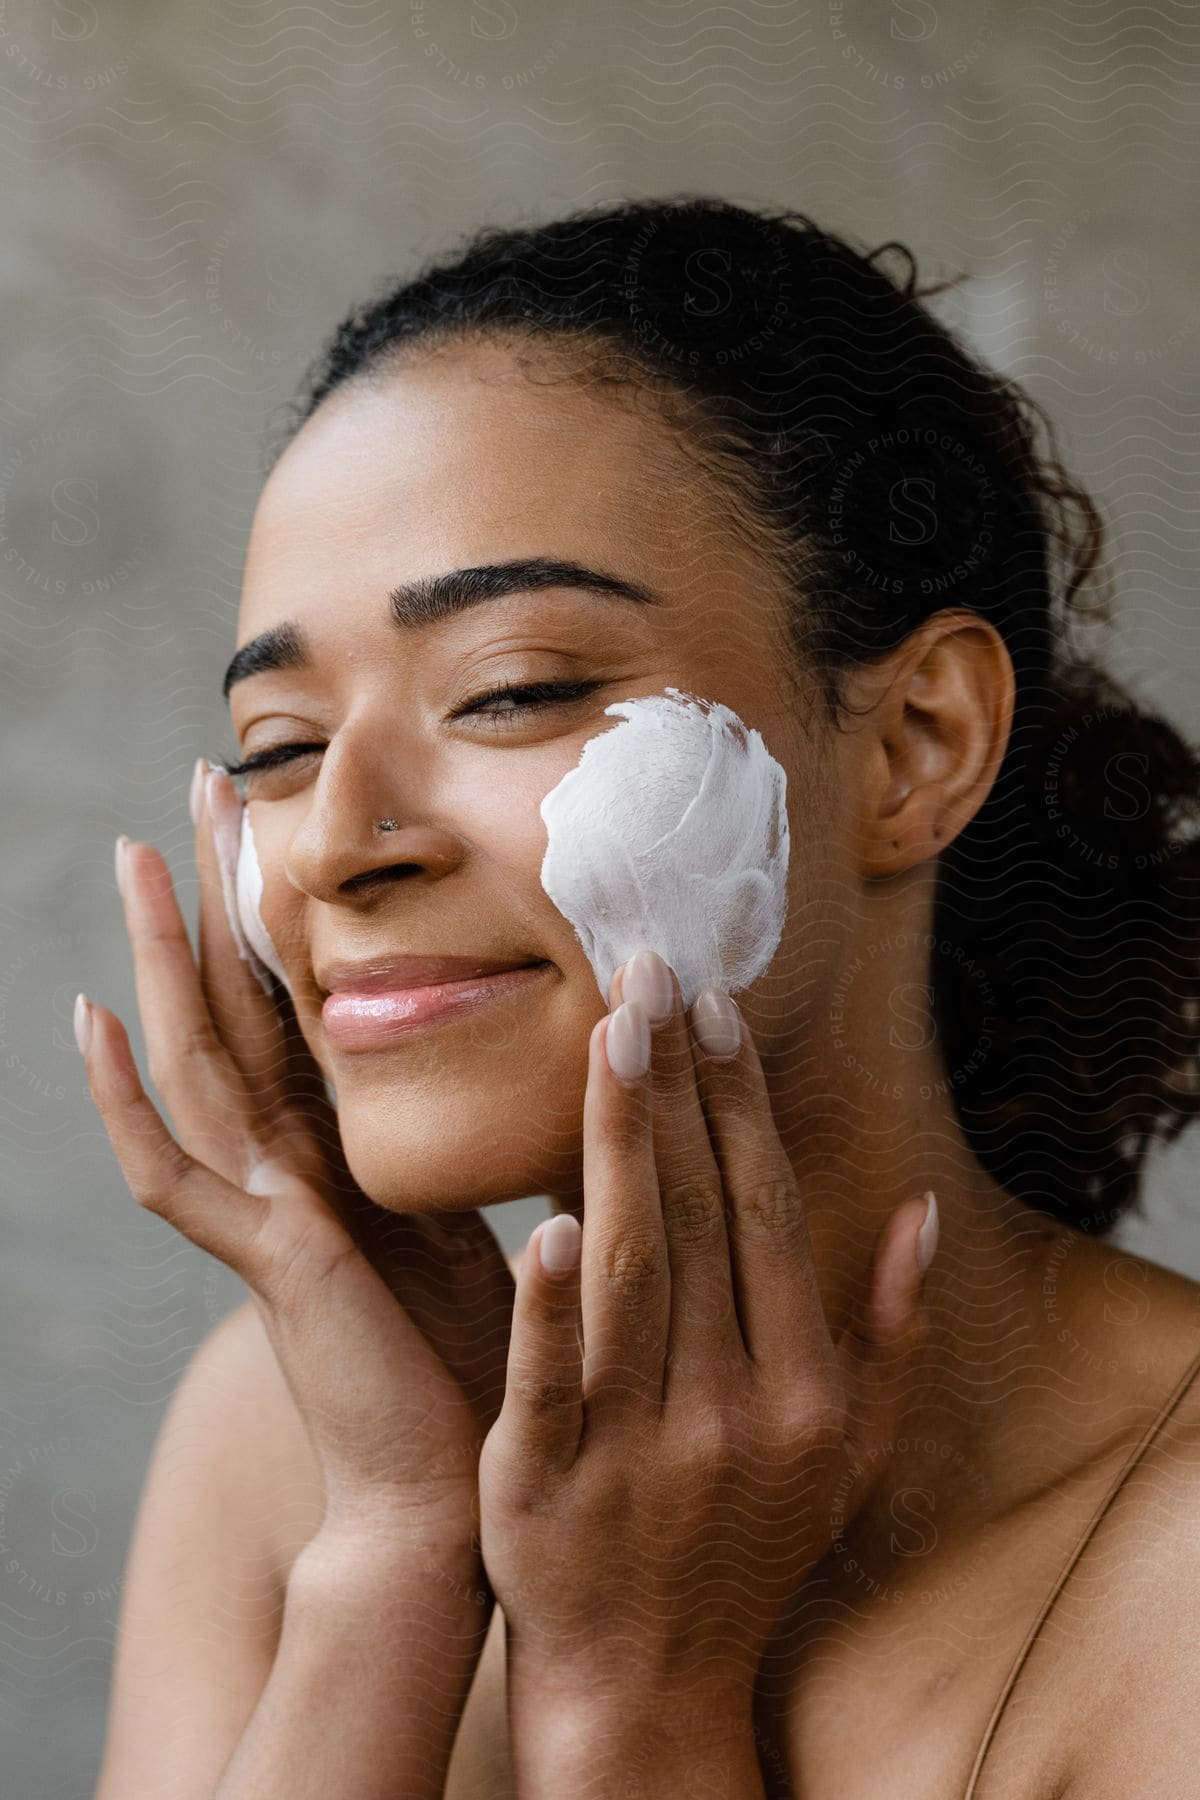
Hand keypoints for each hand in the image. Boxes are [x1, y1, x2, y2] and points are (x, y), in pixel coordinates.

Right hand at [77, 764, 514, 1547]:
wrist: (460, 1489)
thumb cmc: (486, 1355)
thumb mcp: (479, 1210)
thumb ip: (466, 1139)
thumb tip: (549, 1052)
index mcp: (348, 1147)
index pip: (303, 1003)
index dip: (288, 908)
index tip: (282, 815)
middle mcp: (297, 1164)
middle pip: (242, 1002)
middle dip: (219, 894)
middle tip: (201, 781)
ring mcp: (268, 1209)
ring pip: (198, 1059)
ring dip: (167, 955)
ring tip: (140, 854)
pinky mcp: (268, 1261)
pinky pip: (175, 1174)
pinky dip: (127, 1103)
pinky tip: (94, 1020)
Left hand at [478, 949, 934, 1756]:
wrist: (645, 1684)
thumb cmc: (746, 1551)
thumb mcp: (849, 1456)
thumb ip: (891, 1335)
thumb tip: (917, 1215)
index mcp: (800, 1389)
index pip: (765, 1212)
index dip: (739, 1104)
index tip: (713, 1008)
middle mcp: (730, 1408)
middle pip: (701, 1217)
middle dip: (677, 1086)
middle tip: (648, 974)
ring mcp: (637, 1447)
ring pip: (631, 1271)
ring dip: (620, 1147)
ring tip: (606, 1038)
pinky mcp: (544, 1484)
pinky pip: (549, 1381)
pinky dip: (547, 1306)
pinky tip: (541, 1221)